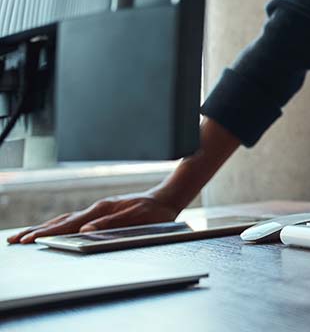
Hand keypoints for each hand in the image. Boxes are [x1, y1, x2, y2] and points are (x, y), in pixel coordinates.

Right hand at [6, 191, 181, 244]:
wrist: (167, 197)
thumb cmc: (155, 210)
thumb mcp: (137, 217)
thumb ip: (111, 224)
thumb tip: (86, 229)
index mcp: (102, 210)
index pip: (69, 224)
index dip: (48, 233)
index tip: (29, 239)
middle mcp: (96, 208)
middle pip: (60, 221)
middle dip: (35, 231)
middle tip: (14, 241)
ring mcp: (97, 210)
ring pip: (64, 220)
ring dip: (43, 228)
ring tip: (23, 237)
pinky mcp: (100, 213)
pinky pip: (73, 220)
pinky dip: (57, 226)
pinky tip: (49, 230)